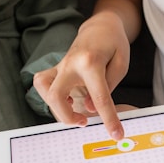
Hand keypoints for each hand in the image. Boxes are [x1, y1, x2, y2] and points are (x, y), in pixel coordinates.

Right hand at [34, 12, 130, 139]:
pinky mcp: (56, 68)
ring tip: (74, 112)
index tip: (116, 135)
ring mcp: (60, 65)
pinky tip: (65, 101)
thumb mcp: (121, 63)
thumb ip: (108, 86)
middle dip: (67, 117)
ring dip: (56, 108)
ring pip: (43, 89)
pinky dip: (49, 97)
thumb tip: (90, 108)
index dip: (109, 119)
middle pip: (56, 96)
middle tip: (84, 121)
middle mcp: (71, 64)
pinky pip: (42, 84)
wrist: (100, 27)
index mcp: (91, 62)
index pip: (99, 98)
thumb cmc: (113, 44)